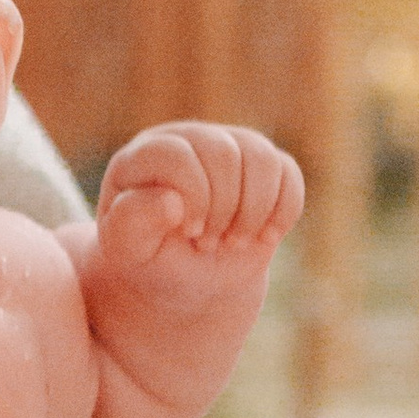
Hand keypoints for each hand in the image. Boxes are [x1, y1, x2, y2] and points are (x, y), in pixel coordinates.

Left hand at [97, 125, 302, 286]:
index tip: (189, 232)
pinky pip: (288, 173)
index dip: (193, 197)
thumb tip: (170, 200)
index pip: (177, 155)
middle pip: (223, 154)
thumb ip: (132, 224)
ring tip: (233, 241)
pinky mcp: (263, 163)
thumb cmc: (153, 260)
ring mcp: (229, 145)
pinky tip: (263, 237)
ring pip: (262, 159)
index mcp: (146, 154)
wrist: (191, 278)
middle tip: (208, 243)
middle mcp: (188, 139)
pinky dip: (282, 212)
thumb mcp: (131, 249)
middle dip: (223, 209)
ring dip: (253, 212)